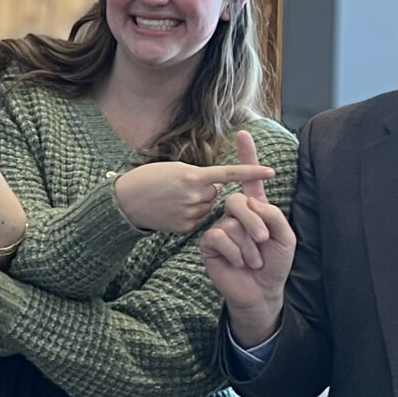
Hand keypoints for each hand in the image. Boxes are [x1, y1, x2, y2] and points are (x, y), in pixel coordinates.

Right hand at [113, 131, 277, 232]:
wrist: (125, 202)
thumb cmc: (149, 179)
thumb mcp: (175, 169)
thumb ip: (199, 176)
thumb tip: (216, 186)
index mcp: (193, 176)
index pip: (230, 174)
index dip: (252, 173)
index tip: (271, 172)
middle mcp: (195, 195)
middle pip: (215, 193)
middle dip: (206, 190)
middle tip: (182, 187)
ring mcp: (190, 213)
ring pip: (207, 207)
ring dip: (198, 203)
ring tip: (174, 200)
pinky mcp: (185, 227)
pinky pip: (198, 220)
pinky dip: (190, 215)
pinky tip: (173, 212)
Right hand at [199, 158, 293, 345]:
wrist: (261, 291)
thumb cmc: (276, 264)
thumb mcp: (286, 237)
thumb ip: (273, 215)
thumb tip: (251, 203)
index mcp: (256, 209)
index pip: (250, 180)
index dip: (247, 157)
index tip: (243, 134)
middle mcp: (237, 215)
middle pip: (238, 201)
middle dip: (254, 222)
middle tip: (264, 242)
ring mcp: (221, 228)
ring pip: (231, 223)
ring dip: (248, 246)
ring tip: (253, 261)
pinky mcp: (210, 245)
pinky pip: (218, 238)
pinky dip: (234, 252)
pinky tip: (238, 263)